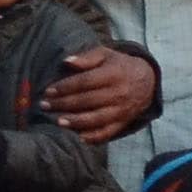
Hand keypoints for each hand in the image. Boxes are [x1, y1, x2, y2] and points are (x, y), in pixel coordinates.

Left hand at [42, 43, 159, 142]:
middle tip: (45, 106)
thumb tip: (66, 61)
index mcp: (113, 74)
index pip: (85, 82)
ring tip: (57, 122)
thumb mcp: (106, 55)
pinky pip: (106, 133)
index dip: (65, 87)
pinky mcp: (122, 123)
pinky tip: (76, 137)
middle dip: (64, 104)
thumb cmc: (119, 66)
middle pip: (87, 101)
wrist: (147, 81)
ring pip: (96, 119)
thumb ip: (87, 58)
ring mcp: (121, 110)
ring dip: (75, 122)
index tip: (48, 90)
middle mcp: (118, 93)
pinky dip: (91, 137)